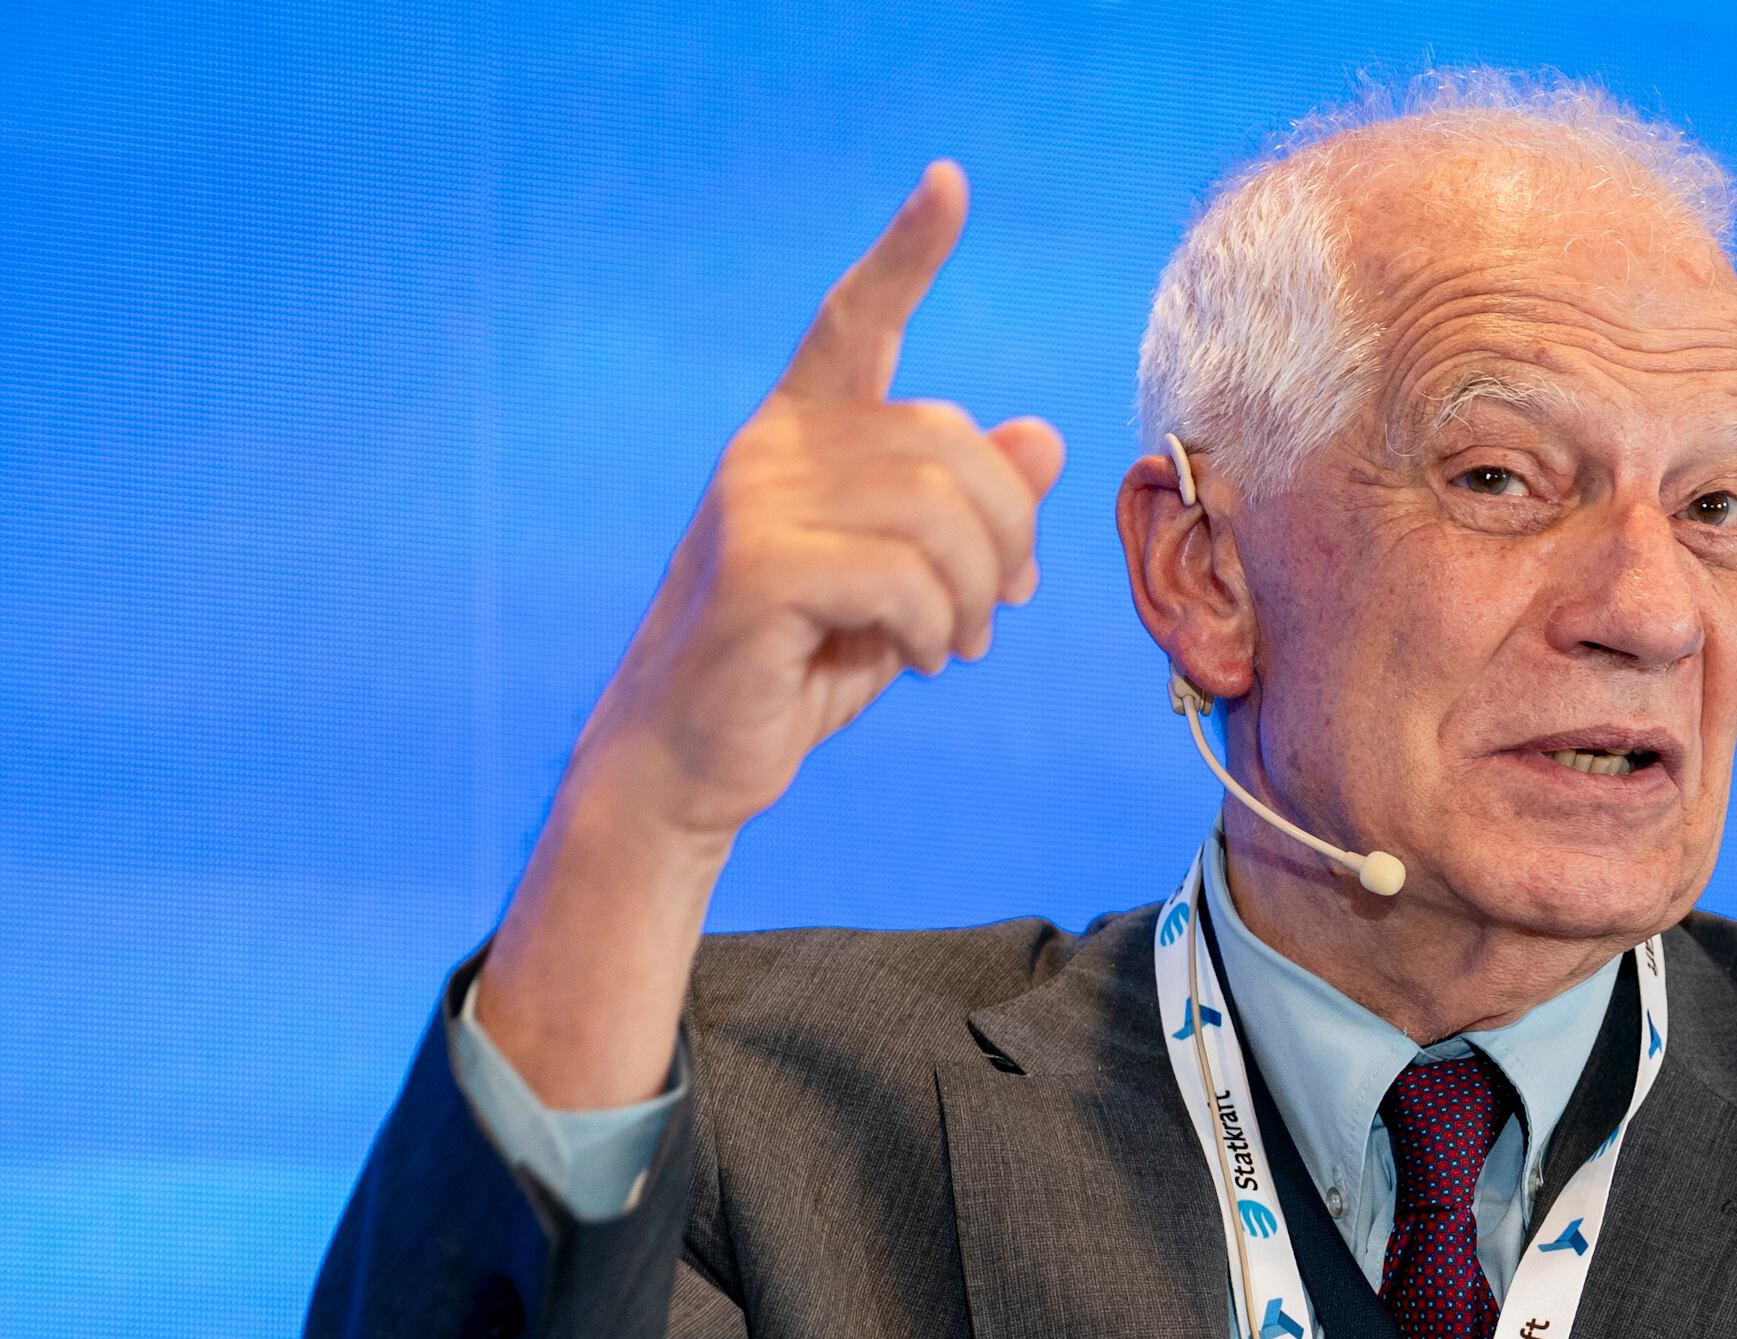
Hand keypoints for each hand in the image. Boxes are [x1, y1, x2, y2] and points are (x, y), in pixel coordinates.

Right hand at [479, 162, 1067, 1110]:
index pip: (854, 320)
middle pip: (949, 445)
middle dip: (1004, 536)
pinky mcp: (758, 568)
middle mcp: (771, 446)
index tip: (950, 183)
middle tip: (998, 613)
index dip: (906, 252)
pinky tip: (923, 661)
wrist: (695, 758)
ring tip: (959, 645)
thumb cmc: (800, 665)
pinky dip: (938, 628)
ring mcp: (756, 500)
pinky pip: (903, 577)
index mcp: (800, 434)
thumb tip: (1040, 437)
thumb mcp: (905, 585)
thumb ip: (965, 514)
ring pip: (938, 513)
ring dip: (977, 594)